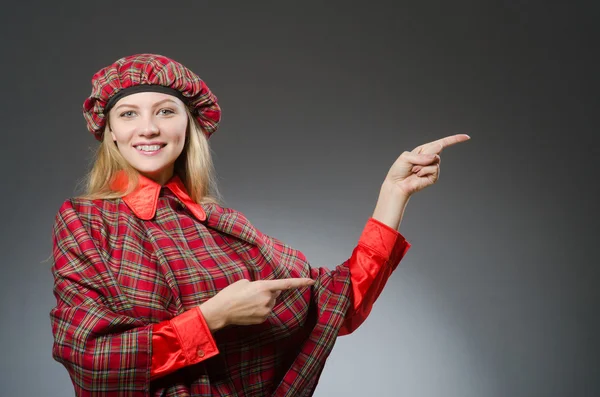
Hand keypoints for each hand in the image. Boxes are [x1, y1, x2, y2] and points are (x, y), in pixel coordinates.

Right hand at [199, 278, 314, 330]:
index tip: (311, 281)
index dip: (300, 282)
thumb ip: (259, 284)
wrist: (221, 311)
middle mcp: (268, 299)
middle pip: (275, 294)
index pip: (286, 284)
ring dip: (263, 301)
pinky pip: (265, 311)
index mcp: (264, 287)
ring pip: (270, 303)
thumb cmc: (230, 294)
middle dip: (268, 292)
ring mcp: (266, 310)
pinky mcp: (263, 319)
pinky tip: (248, 309)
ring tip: (247, 301)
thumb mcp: (244, 282)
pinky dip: (259, 309)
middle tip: (251, 293)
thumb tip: (266, 290)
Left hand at [384, 134, 470, 196]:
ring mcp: (433, 168)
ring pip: (435, 160)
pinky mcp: (434, 177)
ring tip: (414, 171)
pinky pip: (434, 169)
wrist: (397, 185)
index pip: (442, 143)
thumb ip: (421, 156)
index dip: (454, 139)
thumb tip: (435, 158)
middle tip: (413, 165)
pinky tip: (418, 175)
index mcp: (424, 150)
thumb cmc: (399, 170)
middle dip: (426, 154)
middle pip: (438, 149)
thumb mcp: (406, 157)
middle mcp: (430, 158)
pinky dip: (424, 171)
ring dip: (422, 165)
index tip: (466, 137)